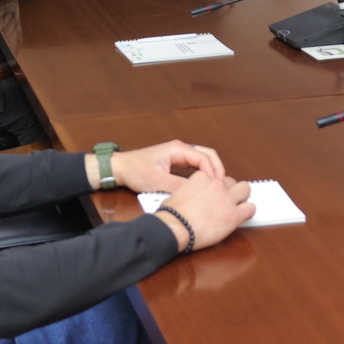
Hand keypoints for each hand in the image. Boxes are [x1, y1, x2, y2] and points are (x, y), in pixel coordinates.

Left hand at [98, 140, 226, 192]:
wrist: (121, 168)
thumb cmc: (136, 172)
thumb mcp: (157, 182)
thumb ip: (178, 186)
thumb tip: (197, 193)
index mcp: (178, 149)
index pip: (204, 157)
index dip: (212, 172)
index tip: (216, 187)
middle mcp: (181, 149)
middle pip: (208, 154)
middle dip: (216, 169)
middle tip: (222, 186)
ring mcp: (179, 154)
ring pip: (203, 159)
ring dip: (210, 171)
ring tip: (216, 187)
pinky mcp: (176, 162)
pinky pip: (195, 165)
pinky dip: (203, 173)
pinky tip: (205, 186)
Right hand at [154, 172, 253, 252]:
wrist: (176, 227)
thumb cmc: (172, 214)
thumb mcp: (176, 193)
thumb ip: (187, 191)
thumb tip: (187, 196)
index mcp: (202, 178)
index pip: (215, 177)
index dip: (214, 187)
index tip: (212, 195)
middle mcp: (216, 185)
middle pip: (231, 181)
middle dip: (229, 190)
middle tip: (225, 200)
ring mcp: (227, 199)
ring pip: (245, 189)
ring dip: (242, 196)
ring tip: (237, 205)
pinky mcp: (233, 215)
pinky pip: (250, 208)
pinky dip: (248, 212)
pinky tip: (242, 216)